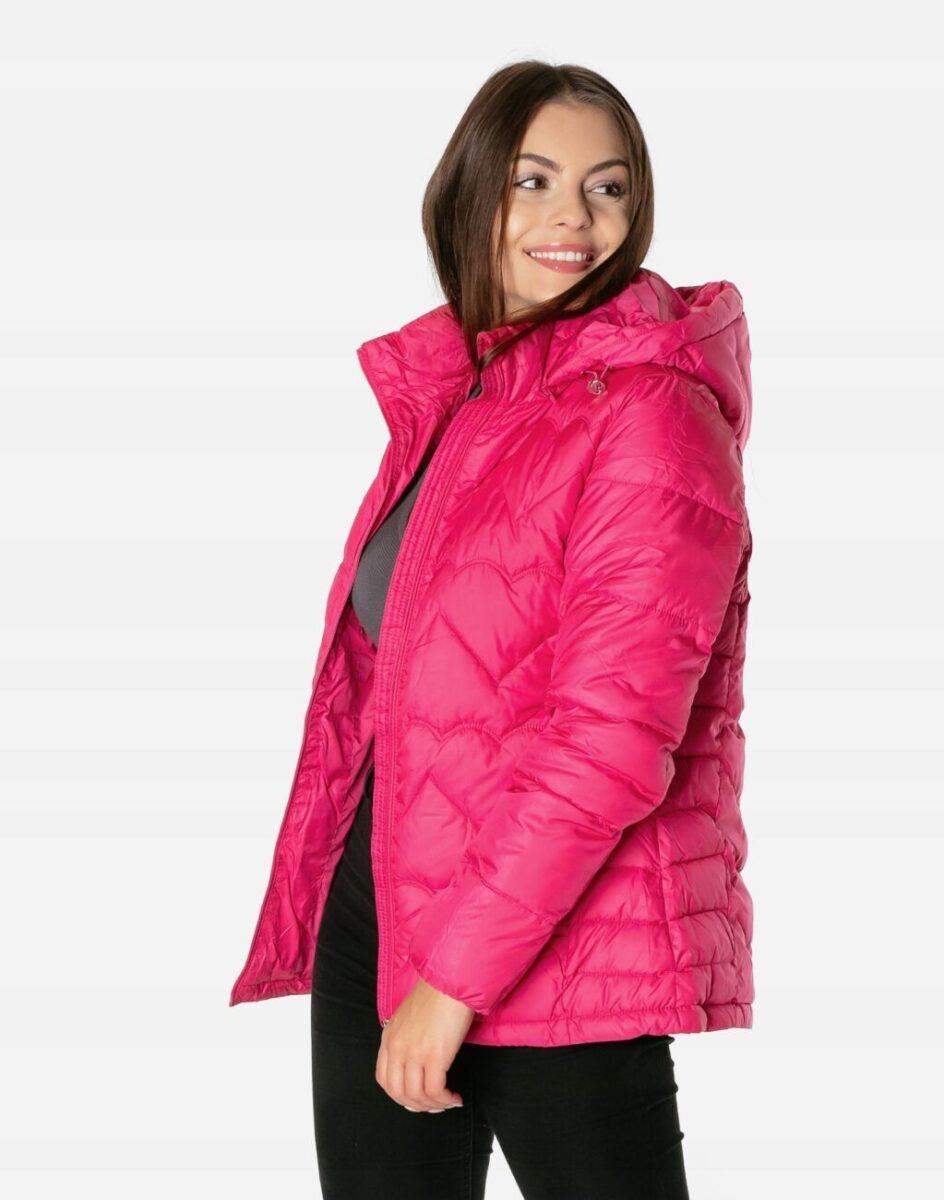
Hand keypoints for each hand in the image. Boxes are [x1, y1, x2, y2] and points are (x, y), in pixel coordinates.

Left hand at [375, 976, 475, 1112]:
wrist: (450, 981)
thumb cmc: (436, 995)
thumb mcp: (409, 1017)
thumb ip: (406, 1037)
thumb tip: (417, 1061)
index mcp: (389, 1038)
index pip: (384, 1080)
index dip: (400, 1096)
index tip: (417, 1099)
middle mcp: (397, 1048)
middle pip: (399, 1093)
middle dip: (418, 1105)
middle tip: (435, 1105)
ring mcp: (414, 1053)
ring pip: (417, 1096)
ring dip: (434, 1105)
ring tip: (449, 1101)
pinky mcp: (434, 1056)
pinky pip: (435, 1091)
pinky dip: (445, 1099)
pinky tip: (455, 1097)